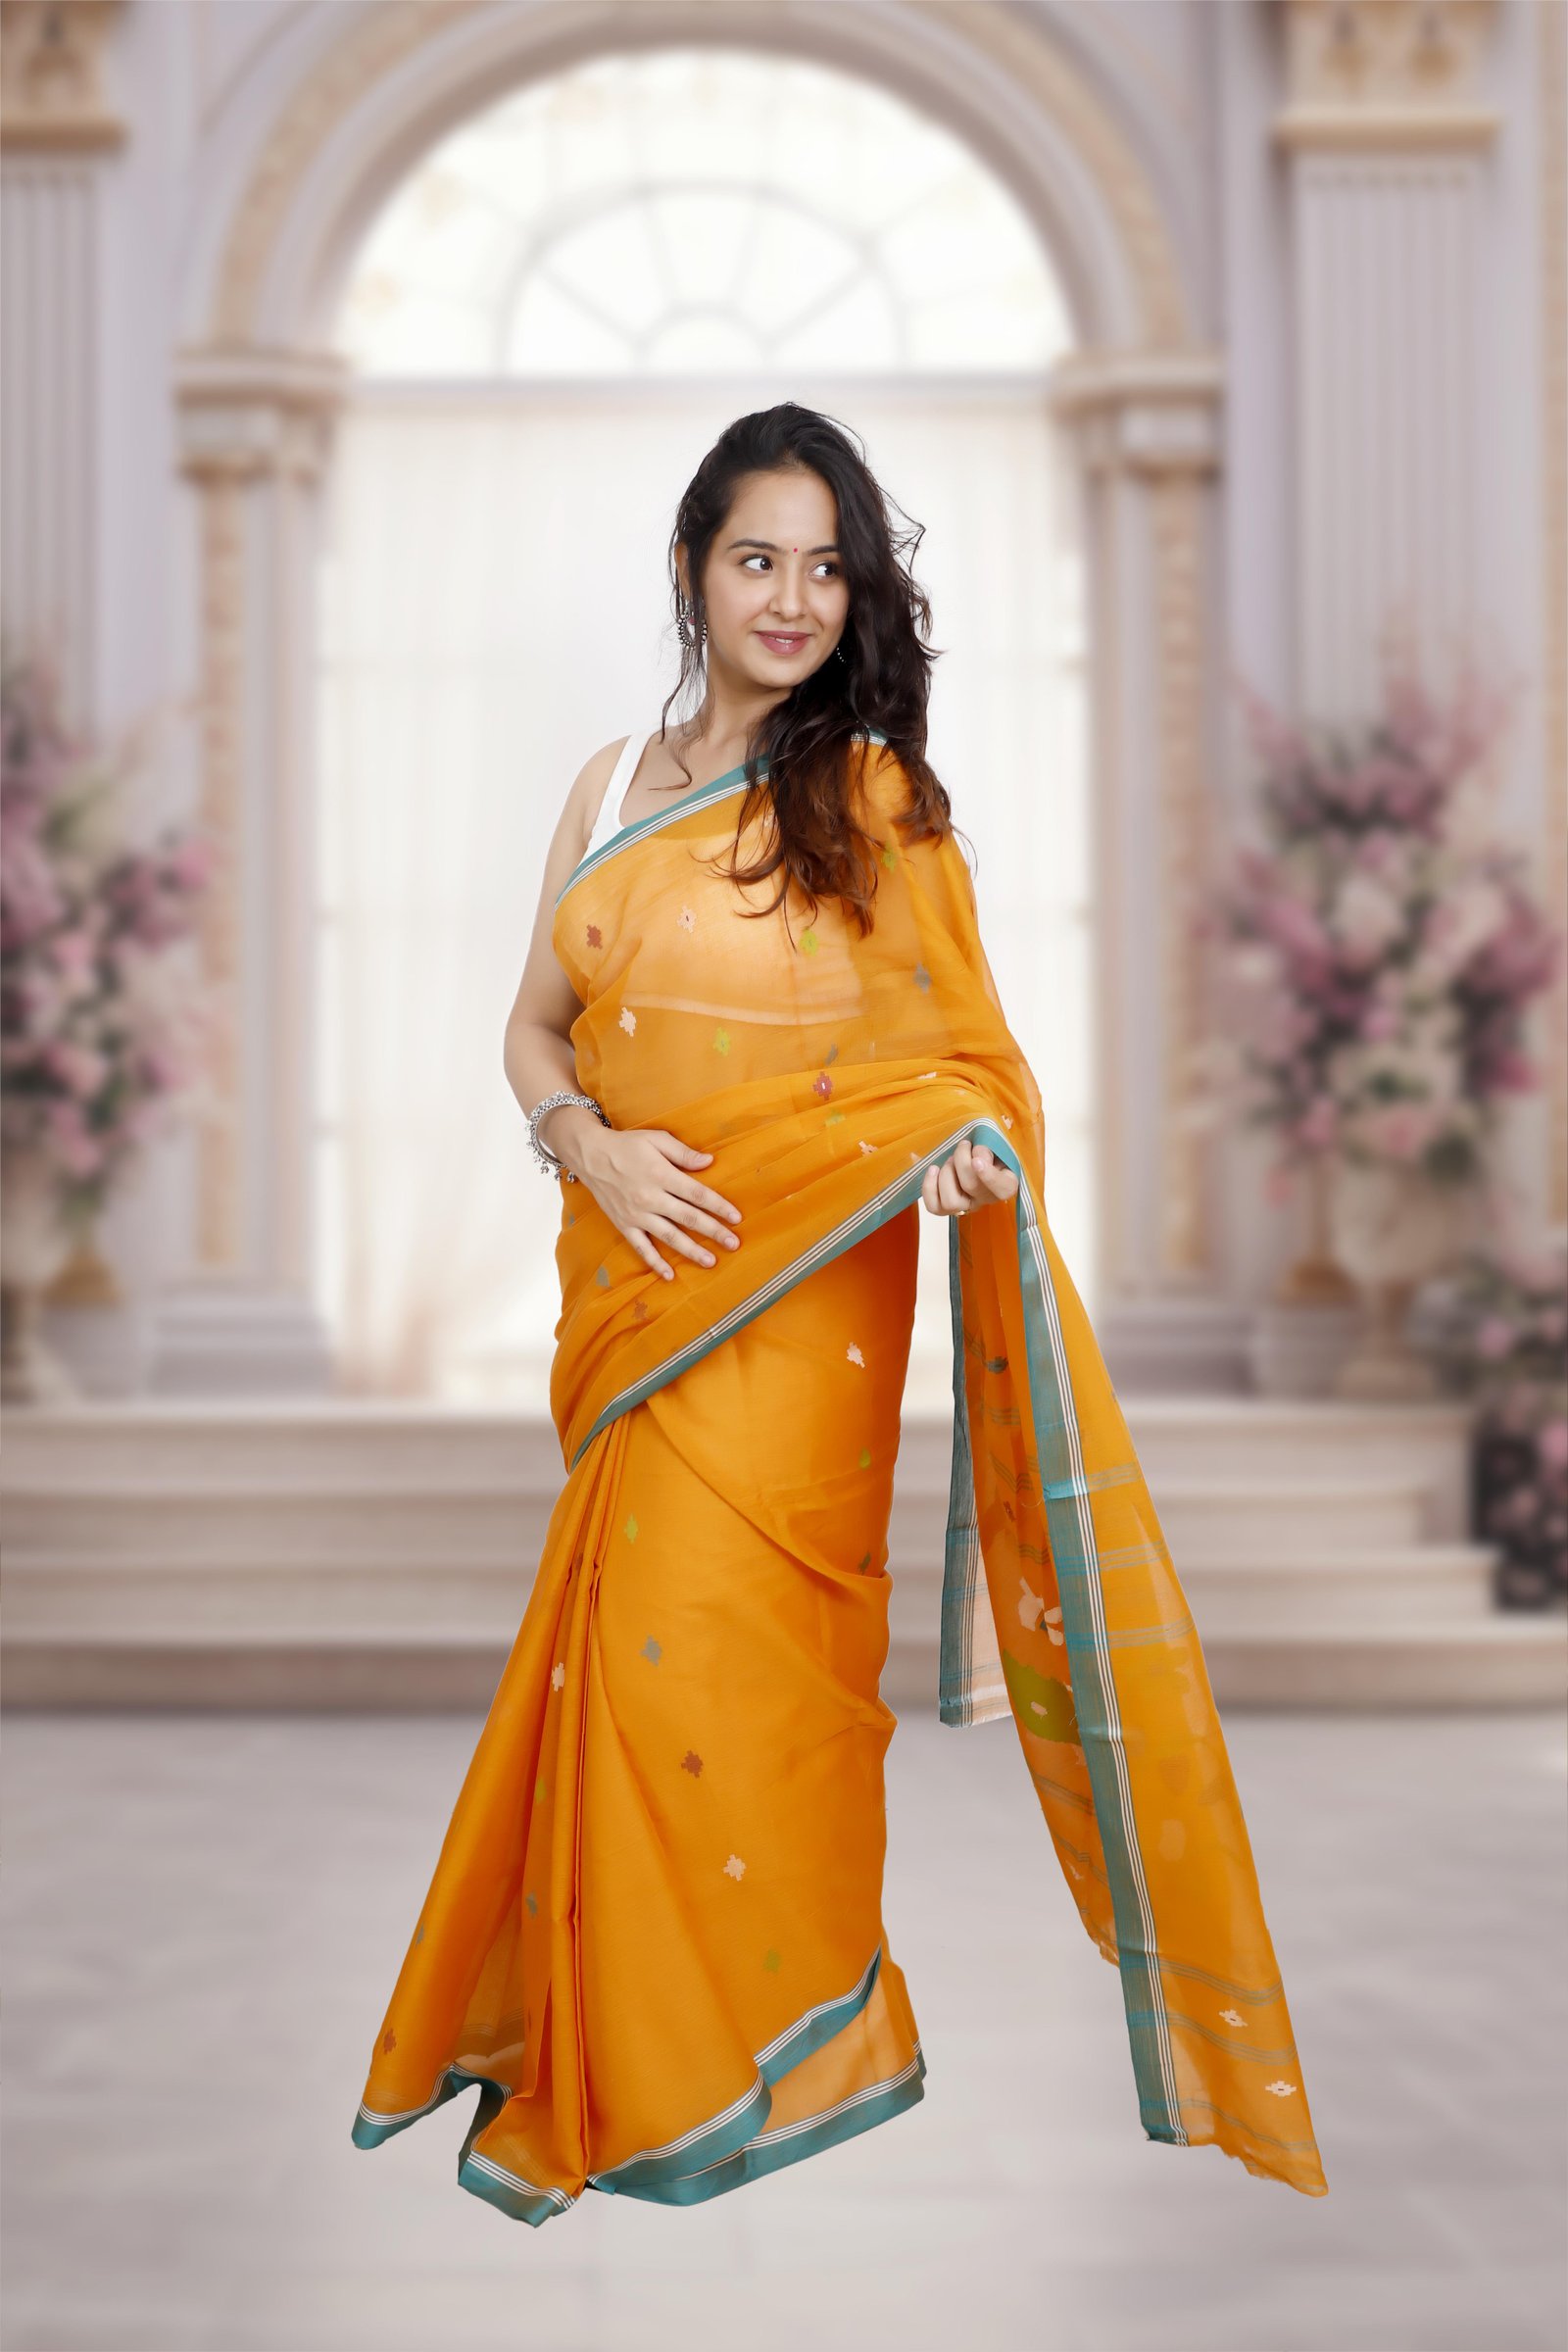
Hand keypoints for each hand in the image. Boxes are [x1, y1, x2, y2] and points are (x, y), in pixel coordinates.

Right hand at [579, 1125, 742, 1281]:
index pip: (697, 1194)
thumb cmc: (627, 1145)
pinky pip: (641, 1247)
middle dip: (713, 1231)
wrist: (590, 1155)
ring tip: (711, 1261)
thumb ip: (683, 1153)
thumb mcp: (656, 1139)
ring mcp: (636, 1214)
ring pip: (669, 1236)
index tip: (736, 1217)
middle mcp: (650, 1198)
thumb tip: (709, 1161)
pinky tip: (669, 1275)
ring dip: (691, 1250)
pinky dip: (654, 1262)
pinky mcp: (624, 1225)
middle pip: (688, 1218)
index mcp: (662, 1175)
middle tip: (734, 1244)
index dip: (719, 1206)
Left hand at [919, 1136, 1017, 1218]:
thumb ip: (988, 1149)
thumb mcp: (993, 1146)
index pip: (1003, 1188)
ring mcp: (965, 1206)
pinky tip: (933, 1169)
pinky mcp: (946, 1208)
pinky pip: (934, 1207)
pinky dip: (929, 1186)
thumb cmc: (986, 1151)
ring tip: (950, 1160)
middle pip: (971, 1188)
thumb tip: (976, 1157)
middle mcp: (986, 1200)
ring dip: (946, 1174)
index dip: (989, 1176)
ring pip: (951, 1202)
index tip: (976, 1160)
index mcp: (1005, 1184)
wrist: (971, 1156)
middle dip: (961, 1161)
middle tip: (963, 1145)